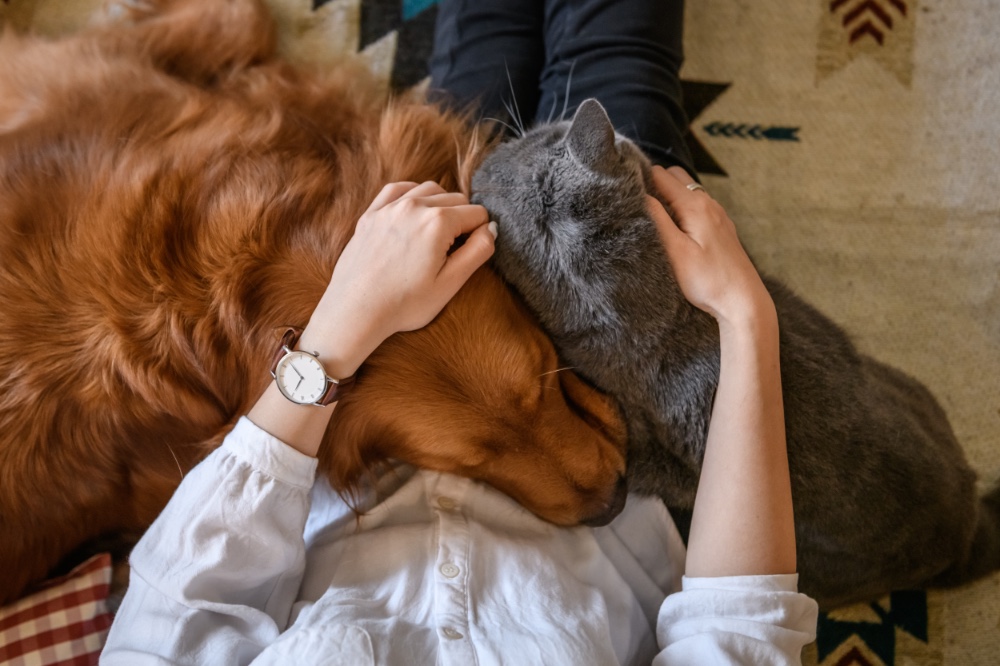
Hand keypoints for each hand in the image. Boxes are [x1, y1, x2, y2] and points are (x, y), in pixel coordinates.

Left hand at [302, 181, 495, 375]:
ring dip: (440, 205)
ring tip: (437, 234)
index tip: (468, 254)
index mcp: (438, 222)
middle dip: (462, 219)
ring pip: (429, 189)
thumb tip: (490, 228)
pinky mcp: (371, 214)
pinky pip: (399, 189)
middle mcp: (414, 206)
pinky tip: (415, 213)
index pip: (477, 213)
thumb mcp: (450, 283)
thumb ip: (478, 251)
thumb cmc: (404, 304)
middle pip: (456, 199)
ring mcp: (389, 208)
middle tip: (453, 250)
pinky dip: (413, 195)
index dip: (480, 233)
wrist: (355, 311)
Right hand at [646, 166, 771, 326]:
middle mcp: (708, 203)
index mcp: (695, 205)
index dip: (640, 179)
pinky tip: (674, 230)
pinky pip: (696, 206)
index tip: (624, 193)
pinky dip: (681, 209)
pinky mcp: (720, 227)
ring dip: (668, 197)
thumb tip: (640, 195)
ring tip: (651, 218)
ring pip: (686, 191)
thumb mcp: (675, 251)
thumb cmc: (708, 280)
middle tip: (637, 205)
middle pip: (674, 177)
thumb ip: (657, 219)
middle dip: (654, 184)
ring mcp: (717, 214)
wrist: (743, 301)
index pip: (660, 174)